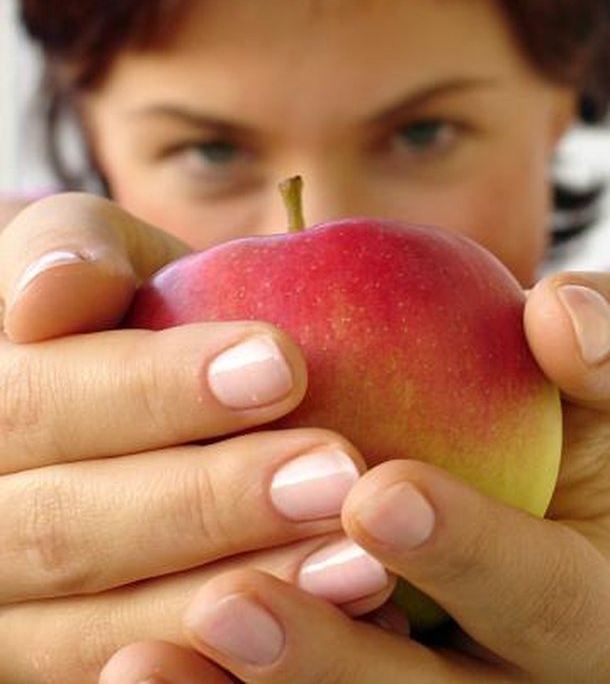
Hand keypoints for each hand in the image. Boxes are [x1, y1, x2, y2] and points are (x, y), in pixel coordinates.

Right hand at [0, 194, 392, 682]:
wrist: (119, 388)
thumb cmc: (119, 306)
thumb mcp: (95, 255)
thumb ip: (65, 248)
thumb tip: (50, 292)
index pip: (37, 404)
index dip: (154, 390)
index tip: (283, 363)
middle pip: (67, 532)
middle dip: (208, 503)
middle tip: (337, 472)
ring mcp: (15, 611)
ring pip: (103, 628)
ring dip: (238, 598)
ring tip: (361, 563)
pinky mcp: (66, 659)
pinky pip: (144, 679)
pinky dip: (233, 668)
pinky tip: (340, 624)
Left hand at [101, 270, 609, 682]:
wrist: (504, 482)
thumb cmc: (560, 429)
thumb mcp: (598, 398)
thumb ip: (598, 363)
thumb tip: (558, 310)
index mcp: (580, 600)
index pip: (542, 594)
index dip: (471, 552)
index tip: (378, 495)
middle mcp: (509, 673)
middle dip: (334, 658)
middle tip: (231, 604)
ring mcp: (428, 683)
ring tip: (145, 659)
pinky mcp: (362, 677)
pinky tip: (137, 667)